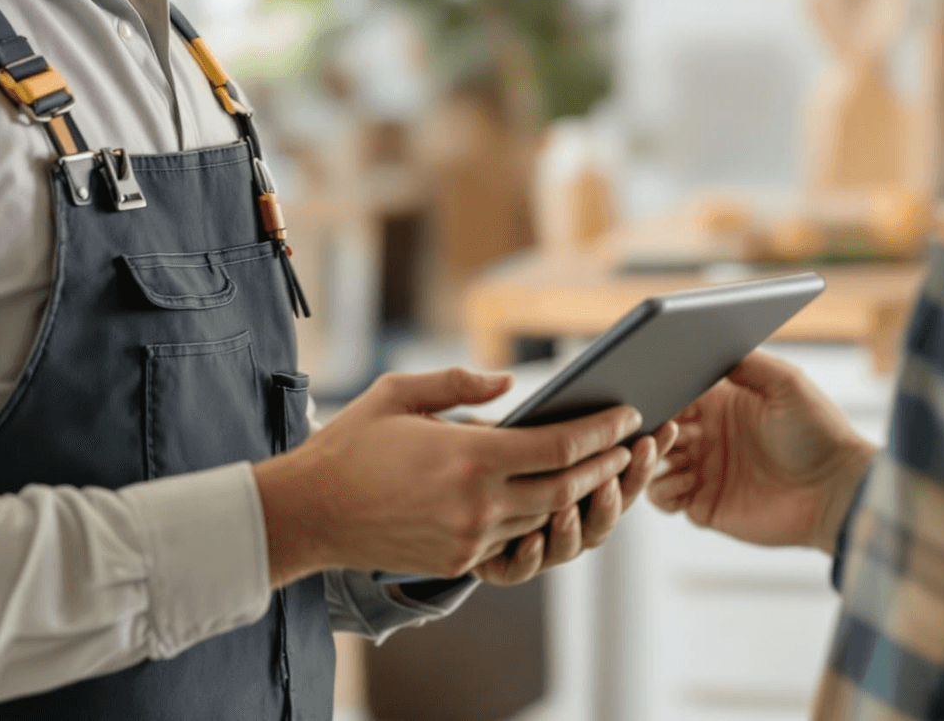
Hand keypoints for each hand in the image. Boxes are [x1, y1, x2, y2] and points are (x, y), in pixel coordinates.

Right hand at [254, 368, 641, 584]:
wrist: (311, 512)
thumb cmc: (353, 443)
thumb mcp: (401, 392)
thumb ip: (460, 383)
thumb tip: (509, 384)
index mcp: (468, 456)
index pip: (557, 448)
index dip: (600, 432)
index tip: (628, 414)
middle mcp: (476, 504)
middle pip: (564, 488)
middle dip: (605, 467)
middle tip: (632, 444)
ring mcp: (469, 539)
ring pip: (544, 518)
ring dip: (579, 495)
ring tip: (603, 469)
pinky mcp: (459, 562)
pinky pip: (514, 541)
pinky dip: (539, 519)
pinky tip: (555, 499)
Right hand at [647, 352, 874, 551]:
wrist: (837, 489)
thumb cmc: (819, 432)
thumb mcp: (787, 383)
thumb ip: (748, 363)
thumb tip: (706, 348)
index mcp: (720, 404)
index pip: (675, 394)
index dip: (662, 394)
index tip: (658, 394)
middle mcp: (707, 436)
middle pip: (658, 427)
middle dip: (653, 426)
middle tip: (668, 428)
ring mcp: (704, 472)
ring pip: (653, 462)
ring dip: (652, 457)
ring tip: (675, 454)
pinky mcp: (705, 505)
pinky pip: (664, 498)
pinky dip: (662, 490)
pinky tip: (685, 483)